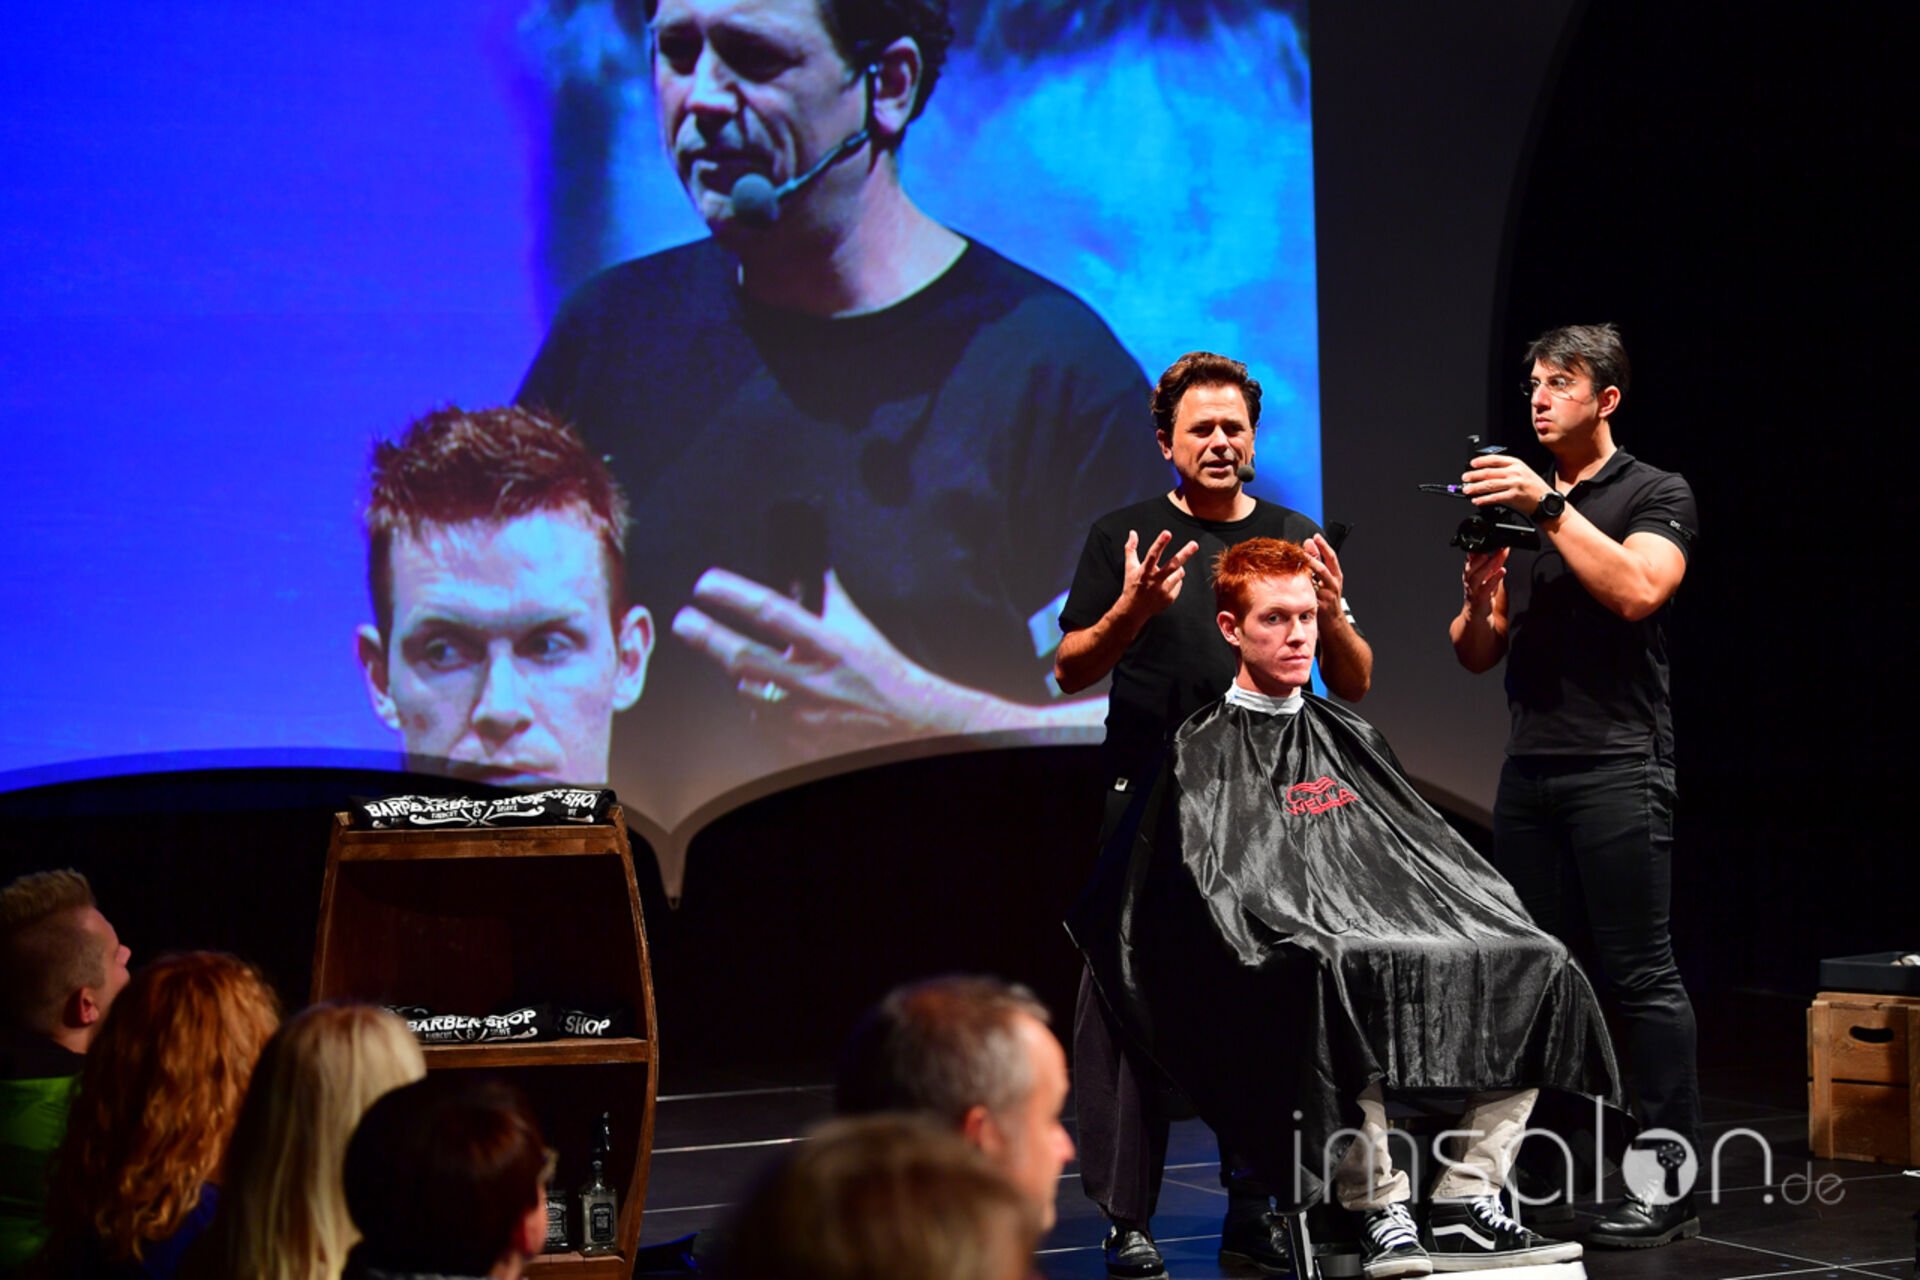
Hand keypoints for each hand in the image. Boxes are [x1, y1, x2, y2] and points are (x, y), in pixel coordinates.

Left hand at [672, 567, 964, 757]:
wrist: (909, 724)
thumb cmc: (881, 671)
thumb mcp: (855, 626)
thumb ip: (825, 592)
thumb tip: (803, 560)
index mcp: (829, 646)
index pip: (771, 612)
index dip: (732, 595)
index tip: (704, 583)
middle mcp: (813, 683)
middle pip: (744, 658)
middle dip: (707, 638)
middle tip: (684, 621)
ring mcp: (803, 719)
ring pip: (747, 693)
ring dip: (741, 676)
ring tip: (747, 666)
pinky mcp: (797, 745)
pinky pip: (761, 722)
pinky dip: (761, 707)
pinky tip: (774, 698)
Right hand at [1118, 529, 1200, 620]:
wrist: (1133, 610)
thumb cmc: (1132, 586)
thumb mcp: (1130, 567)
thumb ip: (1131, 549)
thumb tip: (1132, 533)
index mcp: (1144, 571)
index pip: (1153, 554)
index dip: (1160, 543)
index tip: (1167, 533)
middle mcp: (1154, 580)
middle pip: (1172, 565)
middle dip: (1185, 554)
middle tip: (1194, 544)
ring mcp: (1163, 591)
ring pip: (1179, 574)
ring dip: (1178, 570)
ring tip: (1170, 572)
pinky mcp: (1169, 598)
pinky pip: (1178, 585)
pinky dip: (1175, 582)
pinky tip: (1165, 586)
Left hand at [1303, 532, 1345, 618]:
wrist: (1333, 623)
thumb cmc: (1328, 599)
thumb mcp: (1326, 579)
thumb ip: (1318, 562)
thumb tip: (1308, 543)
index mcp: (1336, 576)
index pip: (1332, 558)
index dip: (1324, 546)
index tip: (1316, 536)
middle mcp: (1333, 584)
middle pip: (1323, 568)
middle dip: (1313, 557)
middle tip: (1301, 549)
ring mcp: (1327, 596)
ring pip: (1315, 582)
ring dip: (1306, 571)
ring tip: (1295, 562)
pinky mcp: (1319, 606)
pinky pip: (1308, 594)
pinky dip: (1300, 587)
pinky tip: (1290, 581)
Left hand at [1462, 452, 1551, 514]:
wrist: (1546, 500)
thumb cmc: (1534, 487)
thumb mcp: (1523, 472)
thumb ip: (1507, 470)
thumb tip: (1486, 473)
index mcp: (1516, 463)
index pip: (1495, 459)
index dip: (1481, 461)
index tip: (1472, 464)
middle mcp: (1515, 472)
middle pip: (1489, 472)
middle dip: (1474, 475)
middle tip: (1465, 478)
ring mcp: (1514, 484)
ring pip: (1490, 485)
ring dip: (1475, 487)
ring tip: (1467, 490)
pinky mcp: (1514, 496)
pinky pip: (1495, 497)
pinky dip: (1484, 499)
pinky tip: (1477, 500)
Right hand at [1462, 548, 1508, 612]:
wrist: (1477, 614)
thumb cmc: (1482, 593)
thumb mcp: (1490, 575)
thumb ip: (1497, 561)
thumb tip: (1504, 548)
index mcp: (1469, 572)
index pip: (1469, 559)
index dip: (1474, 550)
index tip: (1483, 540)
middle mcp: (1469, 580)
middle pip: (1470, 567)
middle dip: (1478, 558)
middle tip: (1487, 549)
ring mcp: (1473, 589)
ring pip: (1476, 576)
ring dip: (1486, 567)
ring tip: (1494, 558)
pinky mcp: (1480, 598)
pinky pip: (1486, 588)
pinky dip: (1494, 579)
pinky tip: (1502, 572)